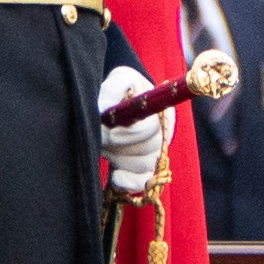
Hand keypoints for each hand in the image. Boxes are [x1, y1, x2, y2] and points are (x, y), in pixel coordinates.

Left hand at [98, 66, 168, 194]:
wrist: (115, 103)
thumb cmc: (118, 91)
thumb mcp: (117, 81)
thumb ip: (113, 90)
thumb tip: (109, 107)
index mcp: (159, 111)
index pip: (151, 129)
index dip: (131, 133)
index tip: (111, 129)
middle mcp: (161, 134)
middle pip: (149, 150)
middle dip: (120, 145)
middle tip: (102, 135)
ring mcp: (152, 154)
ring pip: (143, 166)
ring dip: (119, 159)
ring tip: (105, 146)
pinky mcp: (142, 169)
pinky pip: (141, 182)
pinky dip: (128, 182)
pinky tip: (115, 175)